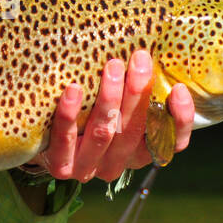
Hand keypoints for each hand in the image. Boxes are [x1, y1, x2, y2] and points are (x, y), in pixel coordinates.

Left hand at [35, 49, 193, 183]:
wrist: (43, 144)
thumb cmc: (89, 116)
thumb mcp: (119, 109)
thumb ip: (136, 93)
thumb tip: (152, 54)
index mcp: (138, 154)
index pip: (170, 143)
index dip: (180, 119)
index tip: (180, 89)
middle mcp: (117, 165)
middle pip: (133, 131)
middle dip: (139, 93)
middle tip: (140, 59)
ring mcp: (88, 168)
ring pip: (104, 133)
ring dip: (109, 98)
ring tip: (112, 67)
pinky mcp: (60, 165)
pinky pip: (66, 138)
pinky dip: (70, 113)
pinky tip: (73, 89)